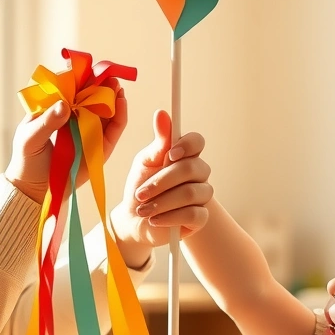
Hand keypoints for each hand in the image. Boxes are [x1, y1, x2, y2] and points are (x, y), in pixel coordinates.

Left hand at [5, 81, 126, 204]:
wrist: (35, 189)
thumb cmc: (27, 159)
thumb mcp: (30, 138)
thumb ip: (46, 122)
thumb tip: (64, 105)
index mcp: (55, 109)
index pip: (70, 87)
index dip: (80, 77)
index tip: (87, 69)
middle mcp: (74, 117)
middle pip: (91, 95)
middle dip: (101, 84)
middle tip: (108, 75)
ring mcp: (88, 131)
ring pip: (105, 110)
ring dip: (112, 96)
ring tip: (117, 86)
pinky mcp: (99, 147)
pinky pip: (113, 130)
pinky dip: (119, 116)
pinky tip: (121, 103)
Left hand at [110, 111, 212, 265]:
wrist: (133, 219)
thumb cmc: (140, 187)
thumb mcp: (145, 162)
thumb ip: (158, 142)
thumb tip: (161, 113)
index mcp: (185, 155)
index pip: (198, 141)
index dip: (187, 145)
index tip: (169, 154)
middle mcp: (198, 173)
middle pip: (192, 168)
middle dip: (162, 181)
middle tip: (141, 192)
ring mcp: (202, 195)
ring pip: (191, 193)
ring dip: (161, 202)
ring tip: (142, 209)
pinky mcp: (200, 217)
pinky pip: (193, 214)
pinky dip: (169, 217)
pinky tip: (154, 220)